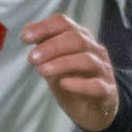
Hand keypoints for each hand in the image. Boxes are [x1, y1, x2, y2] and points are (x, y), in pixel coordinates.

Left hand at [21, 13, 117, 131]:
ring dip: (61, 63)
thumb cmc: (74, 80)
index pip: (63, 23)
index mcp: (80, 38)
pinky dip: (79, 84)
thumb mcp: (54, 63)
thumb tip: (27, 29)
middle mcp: (94, 50)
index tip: (25, 38)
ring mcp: (103, 69)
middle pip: (75, 39)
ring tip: (41, 71)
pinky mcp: (107, 90)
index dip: (44, 27)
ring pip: (86, 60)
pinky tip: (64, 84)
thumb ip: (44, 47)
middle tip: (32, 58)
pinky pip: (96, 85)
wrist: (94, 108)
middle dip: (51, 46)